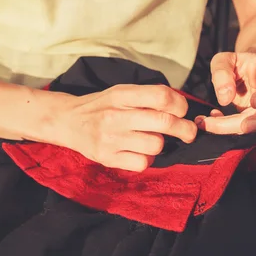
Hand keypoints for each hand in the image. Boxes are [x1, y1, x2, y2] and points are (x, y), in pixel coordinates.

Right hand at [57, 84, 197, 171]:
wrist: (67, 121)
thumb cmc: (101, 106)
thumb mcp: (121, 92)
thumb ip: (147, 97)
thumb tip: (180, 107)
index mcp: (122, 95)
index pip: (162, 97)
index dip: (180, 105)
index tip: (181, 111)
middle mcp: (116, 116)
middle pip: (165, 123)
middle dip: (185, 129)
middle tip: (188, 132)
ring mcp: (111, 139)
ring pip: (156, 145)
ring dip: (159, 144)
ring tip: (149, 139)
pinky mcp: (108, 159)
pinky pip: (143, 163)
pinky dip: (146, 159)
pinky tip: (137, 152)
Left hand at [195, 52, 255, 134]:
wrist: (241, 74)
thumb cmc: (236, 64)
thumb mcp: (224, 60)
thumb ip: (221, 72)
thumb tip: (225, 98)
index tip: (255, 101)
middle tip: (244, 127)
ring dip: (241, 128)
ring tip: (216, 125)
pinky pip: (249, 128)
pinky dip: (229, 128)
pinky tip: (212, 121)